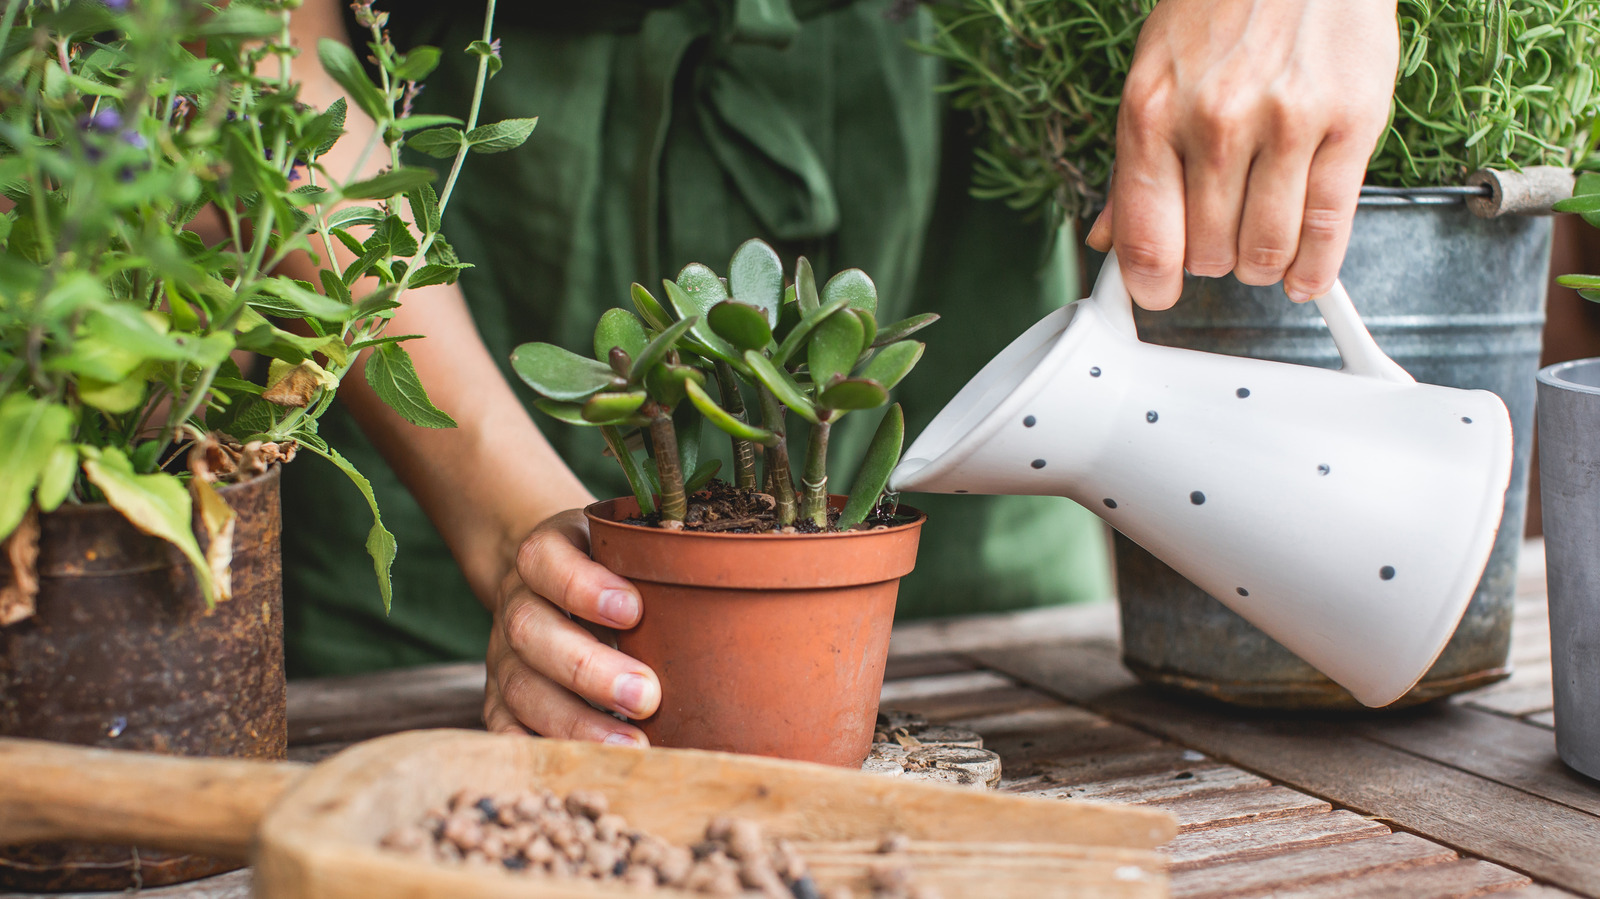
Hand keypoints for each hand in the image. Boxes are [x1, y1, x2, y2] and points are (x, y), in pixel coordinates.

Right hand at [483, 510, 660, 744]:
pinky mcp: (498, 698)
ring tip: (631, 743)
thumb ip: (655, 565)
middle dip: (588, 668)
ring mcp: (501, 655)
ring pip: (520, 687)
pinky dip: (536, 749)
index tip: (633, 610)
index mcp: (542, 557)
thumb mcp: (623, 548)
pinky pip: (503, 728)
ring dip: (575, 721)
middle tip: (646, 695)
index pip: (545, 561)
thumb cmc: (606, 570)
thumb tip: (720, 603)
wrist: (542, 583)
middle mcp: (515, 603)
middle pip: (531, 631)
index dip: (581, 586)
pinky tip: (579, 766)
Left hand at [1086, 0, 1398, 308]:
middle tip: (1219, 241)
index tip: (1155, 295)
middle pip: (1207, 252)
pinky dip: (1315, 268)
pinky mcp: (1350, 122)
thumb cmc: (1222, 8)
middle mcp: (1215, 120)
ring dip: (1260, 265)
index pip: (1144, 235)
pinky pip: (1328, 226)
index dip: (1149, 284)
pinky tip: (1305, 276)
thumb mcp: (1153, 76)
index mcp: (1153, 111)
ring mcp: (1286, 122)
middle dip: (1211, 260)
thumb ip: (1131, 165)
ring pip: (1265, 249)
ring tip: (1260, 249)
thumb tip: (1107, 239)